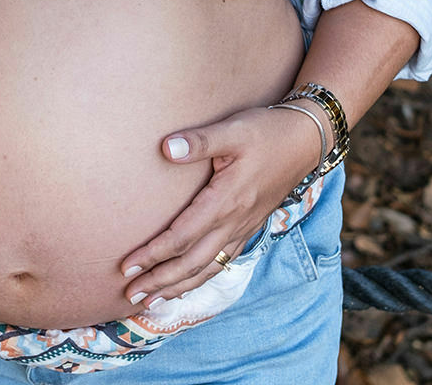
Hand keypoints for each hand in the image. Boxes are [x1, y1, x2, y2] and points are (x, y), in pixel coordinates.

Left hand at [116, 105, 323, 307]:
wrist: (305, 140)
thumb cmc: (266, 131)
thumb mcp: (233, 130)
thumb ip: (199, 141)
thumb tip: (165, 148)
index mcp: (225, 201)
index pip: (181, 237)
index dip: (152, 255)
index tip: (127, 267)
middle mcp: (234, 221)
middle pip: (191, 263)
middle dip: (159, 281)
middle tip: (130, 295)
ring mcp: (243, 227)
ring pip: (208, 268)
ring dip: (178, 287)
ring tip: (152, 301)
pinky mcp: (249, 226)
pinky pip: (223, 262)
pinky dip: (202, 278)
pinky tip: (188, 284)